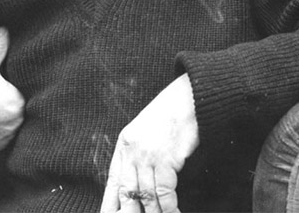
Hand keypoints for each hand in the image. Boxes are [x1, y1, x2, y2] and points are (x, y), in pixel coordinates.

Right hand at [0, 27, 24, 150]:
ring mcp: (8, 134)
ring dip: (11, 119)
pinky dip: (2, 132)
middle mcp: (16, 119)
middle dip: (15, 105)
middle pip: (23, 109)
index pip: (27, 93)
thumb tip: (5, 27)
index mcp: (17, 99)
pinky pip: (8, 137)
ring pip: (17, 123)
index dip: (17, 90)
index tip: (7, 89)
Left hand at [100, 73, 198, 212]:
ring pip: (146, 197)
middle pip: (127, 193)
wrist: (189, 97)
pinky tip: (173, 212)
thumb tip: (137, 181)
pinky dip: (169, 207)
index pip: (113, 181)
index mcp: (125, 144)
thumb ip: (138, 153)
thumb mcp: (146, 130)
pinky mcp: (166, 158)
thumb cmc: (171, 113)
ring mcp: (148, 155)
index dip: (110, 204)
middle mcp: (132, 151)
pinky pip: (164, 191)